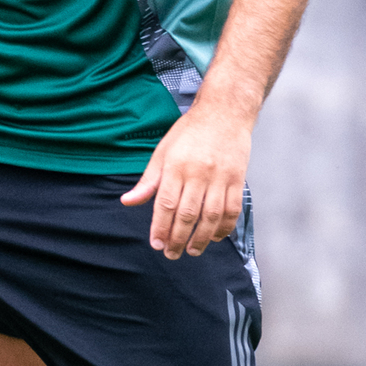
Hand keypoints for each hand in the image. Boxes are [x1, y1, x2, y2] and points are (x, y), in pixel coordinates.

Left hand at [120, 92, 254, 258]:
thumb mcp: (162, 151)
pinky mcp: (237, 180)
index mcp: (176, 166)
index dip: (160, 227)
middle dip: (177, 238)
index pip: (165, 203)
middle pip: (187, 214)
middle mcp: (198, 172)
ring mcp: (220, 177)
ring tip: (191, 251)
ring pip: (210, 217)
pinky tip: (214, 237)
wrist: (224, 112)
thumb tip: (127, 201)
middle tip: (171, 253)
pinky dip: (224, 228)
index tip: (156, 244)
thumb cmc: (190, 132)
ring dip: (201, 239)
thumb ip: (148, 181)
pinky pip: (231, 211)